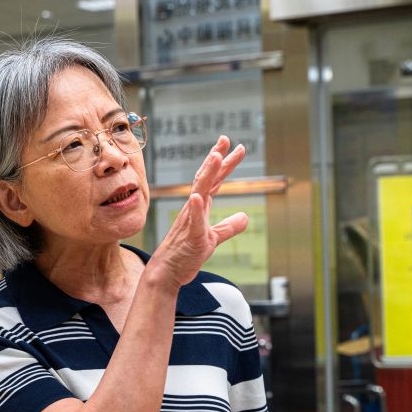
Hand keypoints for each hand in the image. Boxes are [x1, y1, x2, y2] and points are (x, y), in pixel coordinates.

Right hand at [149, 136, 248, 288]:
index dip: (224, 163)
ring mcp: (191, 221)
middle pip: (206, 178)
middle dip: (216, 158)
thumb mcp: (213, 238)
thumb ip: (228, 226)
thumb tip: (245, 216)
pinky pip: (194, 221)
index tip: (233, 146)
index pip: (214, 180)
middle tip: (225, 139)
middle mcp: (194, 209)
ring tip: (216, 156)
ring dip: (207, 174)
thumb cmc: (186, 254)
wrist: (166, 272)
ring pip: (199, 192)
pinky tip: (197, 196)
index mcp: (200, 207)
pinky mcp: (191, 237)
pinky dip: (196, 208)